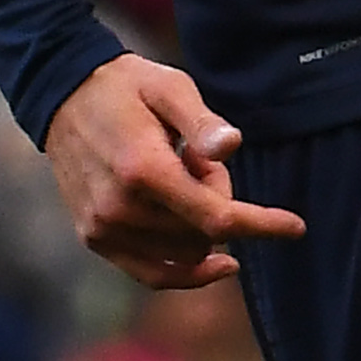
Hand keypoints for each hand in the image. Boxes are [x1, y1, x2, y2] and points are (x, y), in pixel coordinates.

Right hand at [44, 54, 306, 289]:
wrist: (63, 94)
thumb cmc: (128, 86)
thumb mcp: (171, 87)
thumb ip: (202, 122)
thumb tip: (233, 148)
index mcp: (143, 170)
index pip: (216, 217)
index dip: (261, 224)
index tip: (297, 227)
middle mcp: (119, 209)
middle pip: (203, 233)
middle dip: (219, 199)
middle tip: (198, 156)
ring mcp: (102, 228)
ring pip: (182, 253)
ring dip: (198, 223)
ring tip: (177, 173)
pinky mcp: (94, 237)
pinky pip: (150, 273)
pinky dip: (183, 269)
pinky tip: (211, 260)